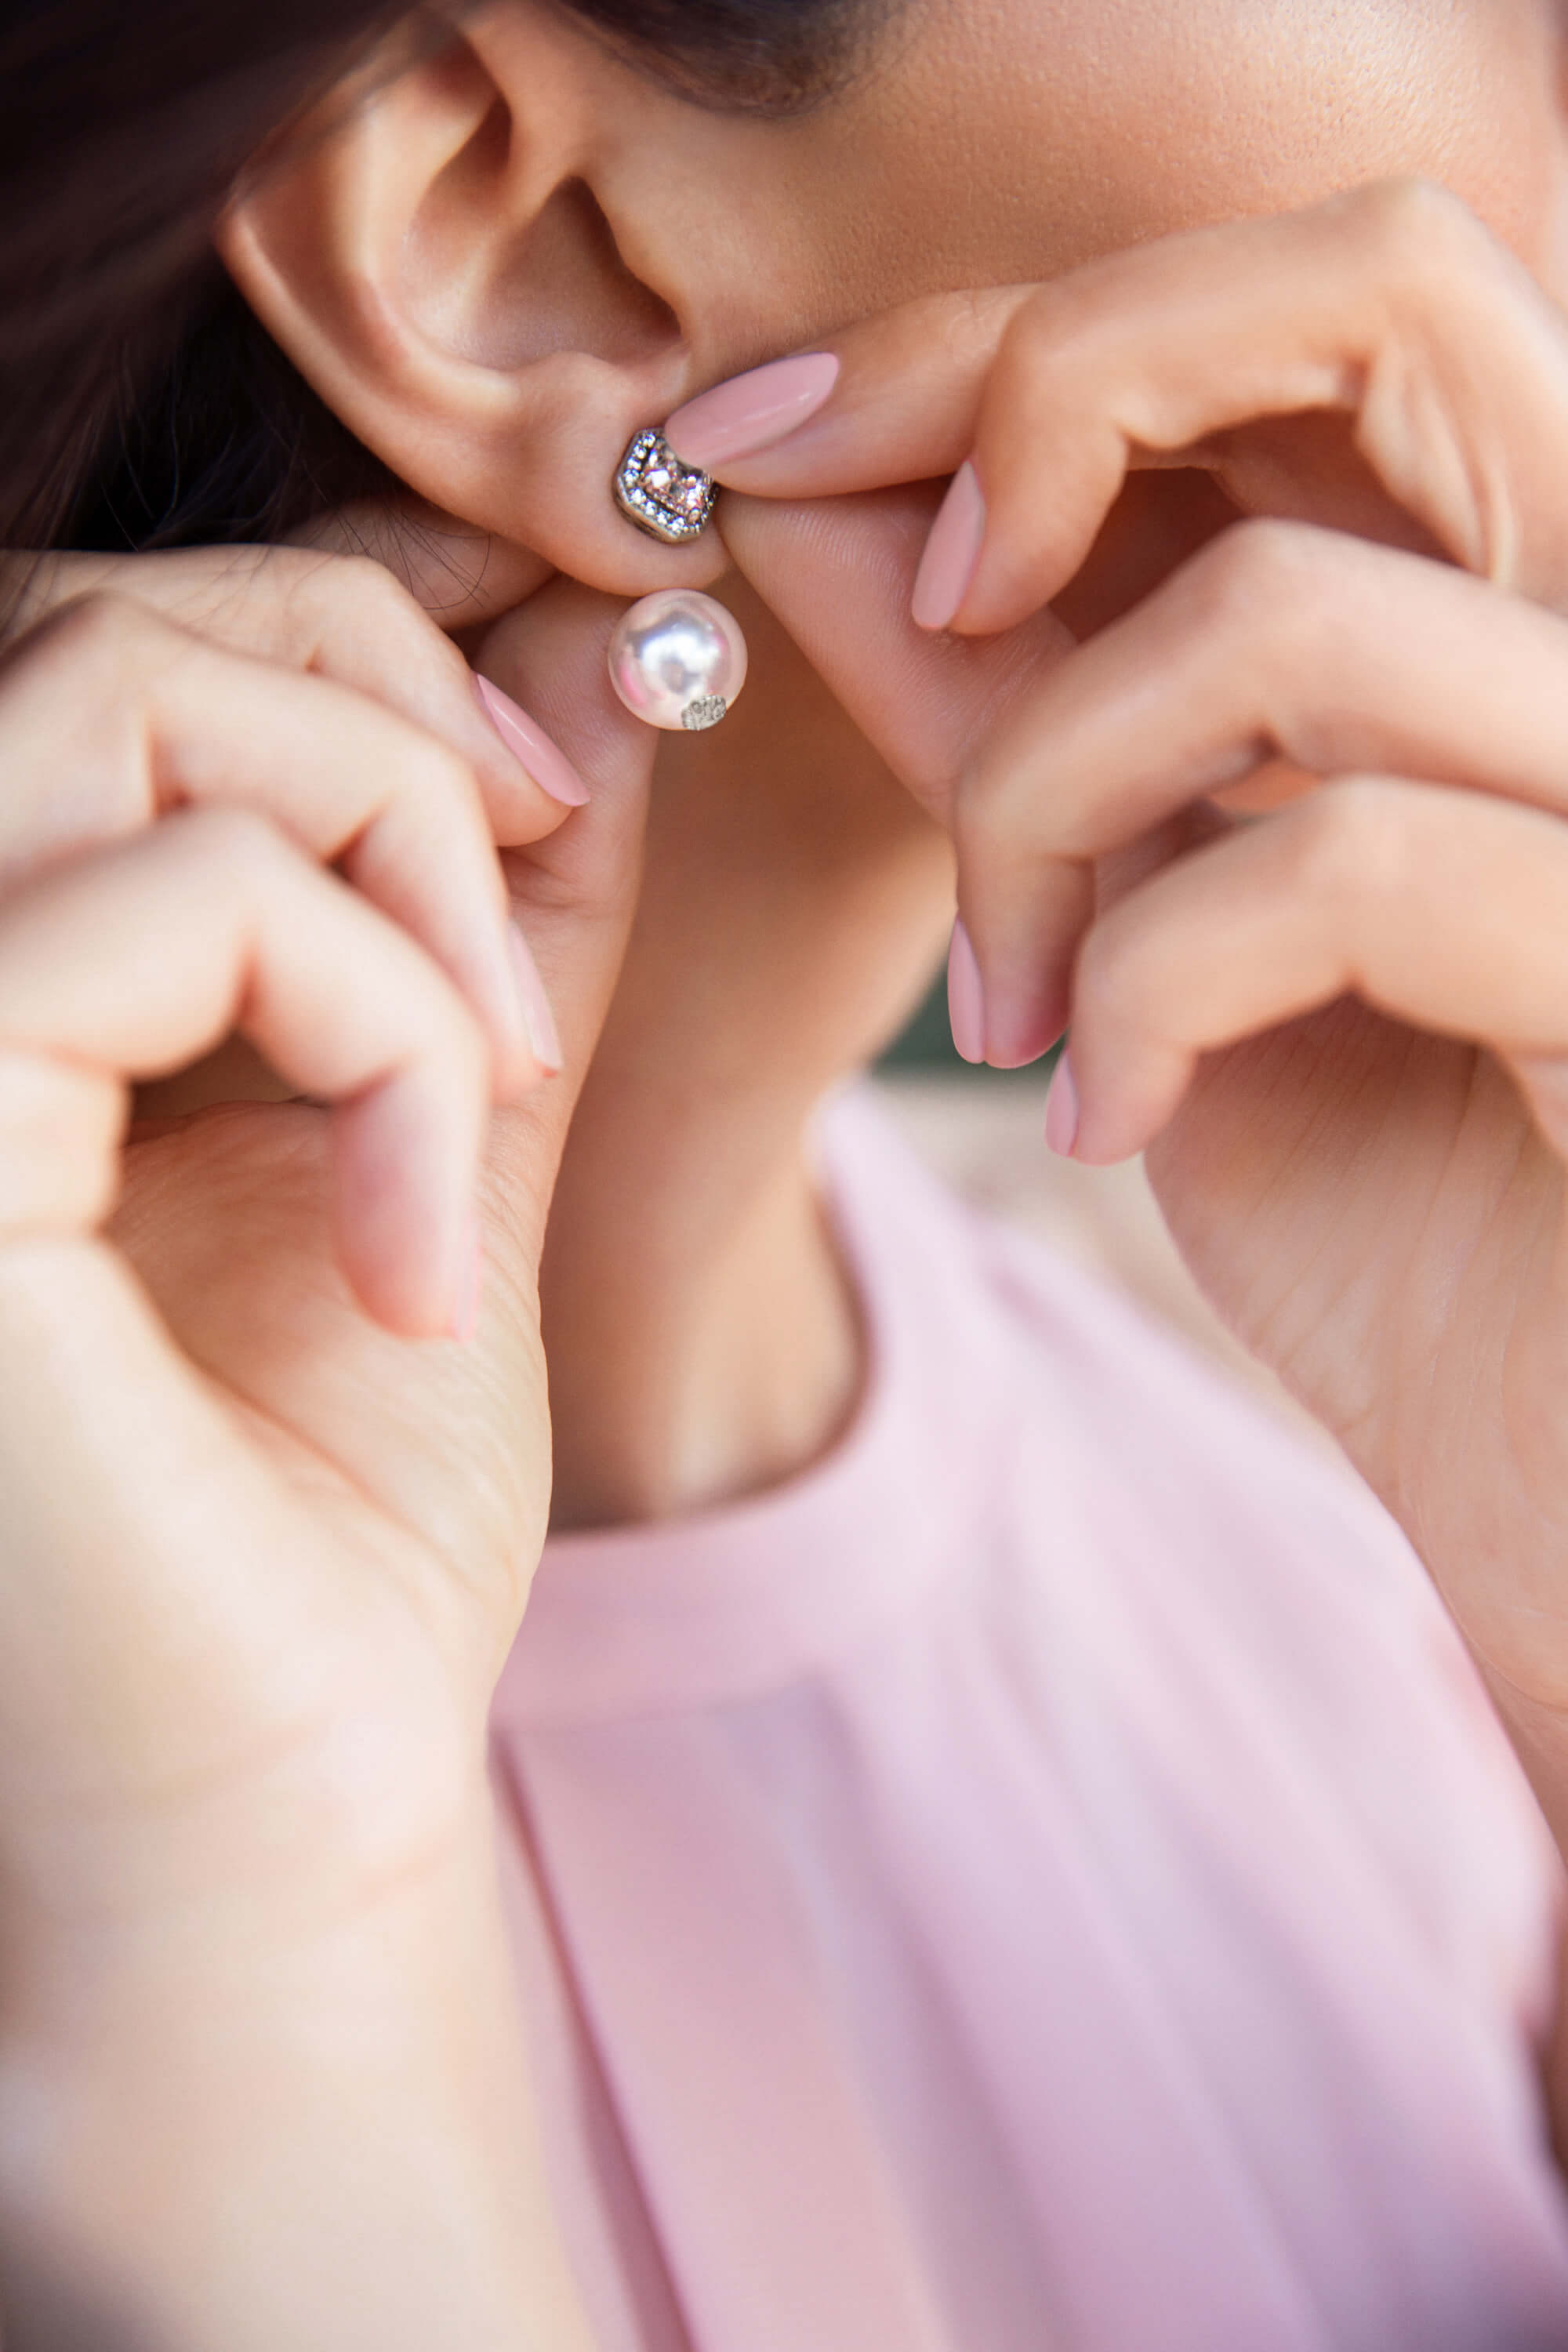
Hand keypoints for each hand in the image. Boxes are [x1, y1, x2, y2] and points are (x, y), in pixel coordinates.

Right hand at [0, 544, 652, 1951]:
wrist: (274, 1809)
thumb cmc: (332, 1518)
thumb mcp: (443, 1136)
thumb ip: (490, 906)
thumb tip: (592, 668)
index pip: (118, 643)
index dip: (358, 616)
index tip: (555, 753)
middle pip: (109, 617)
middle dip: (396, 710)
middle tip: (542, 886)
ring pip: (127, 688)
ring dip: (403, 861)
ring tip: (495, 1087)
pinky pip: (187, 895)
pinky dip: (385, 1034)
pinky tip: (416, 1258)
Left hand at [714, 183, 1567, 1774]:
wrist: (1551, 1477)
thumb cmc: (1400, 1215)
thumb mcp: (1158, 928)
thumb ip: (1016, 710)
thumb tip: (804, 509)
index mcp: (1523, 589)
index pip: (1295, 299)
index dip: (1001, 334)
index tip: (757, 448)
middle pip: (1375, 286)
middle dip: (1043, 397)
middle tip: (910, 598)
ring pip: (1286, 610)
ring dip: (1044, 800)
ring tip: (1011, 997)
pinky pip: (1327, 858)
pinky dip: (1149, 984)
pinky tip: (1109, 1116)